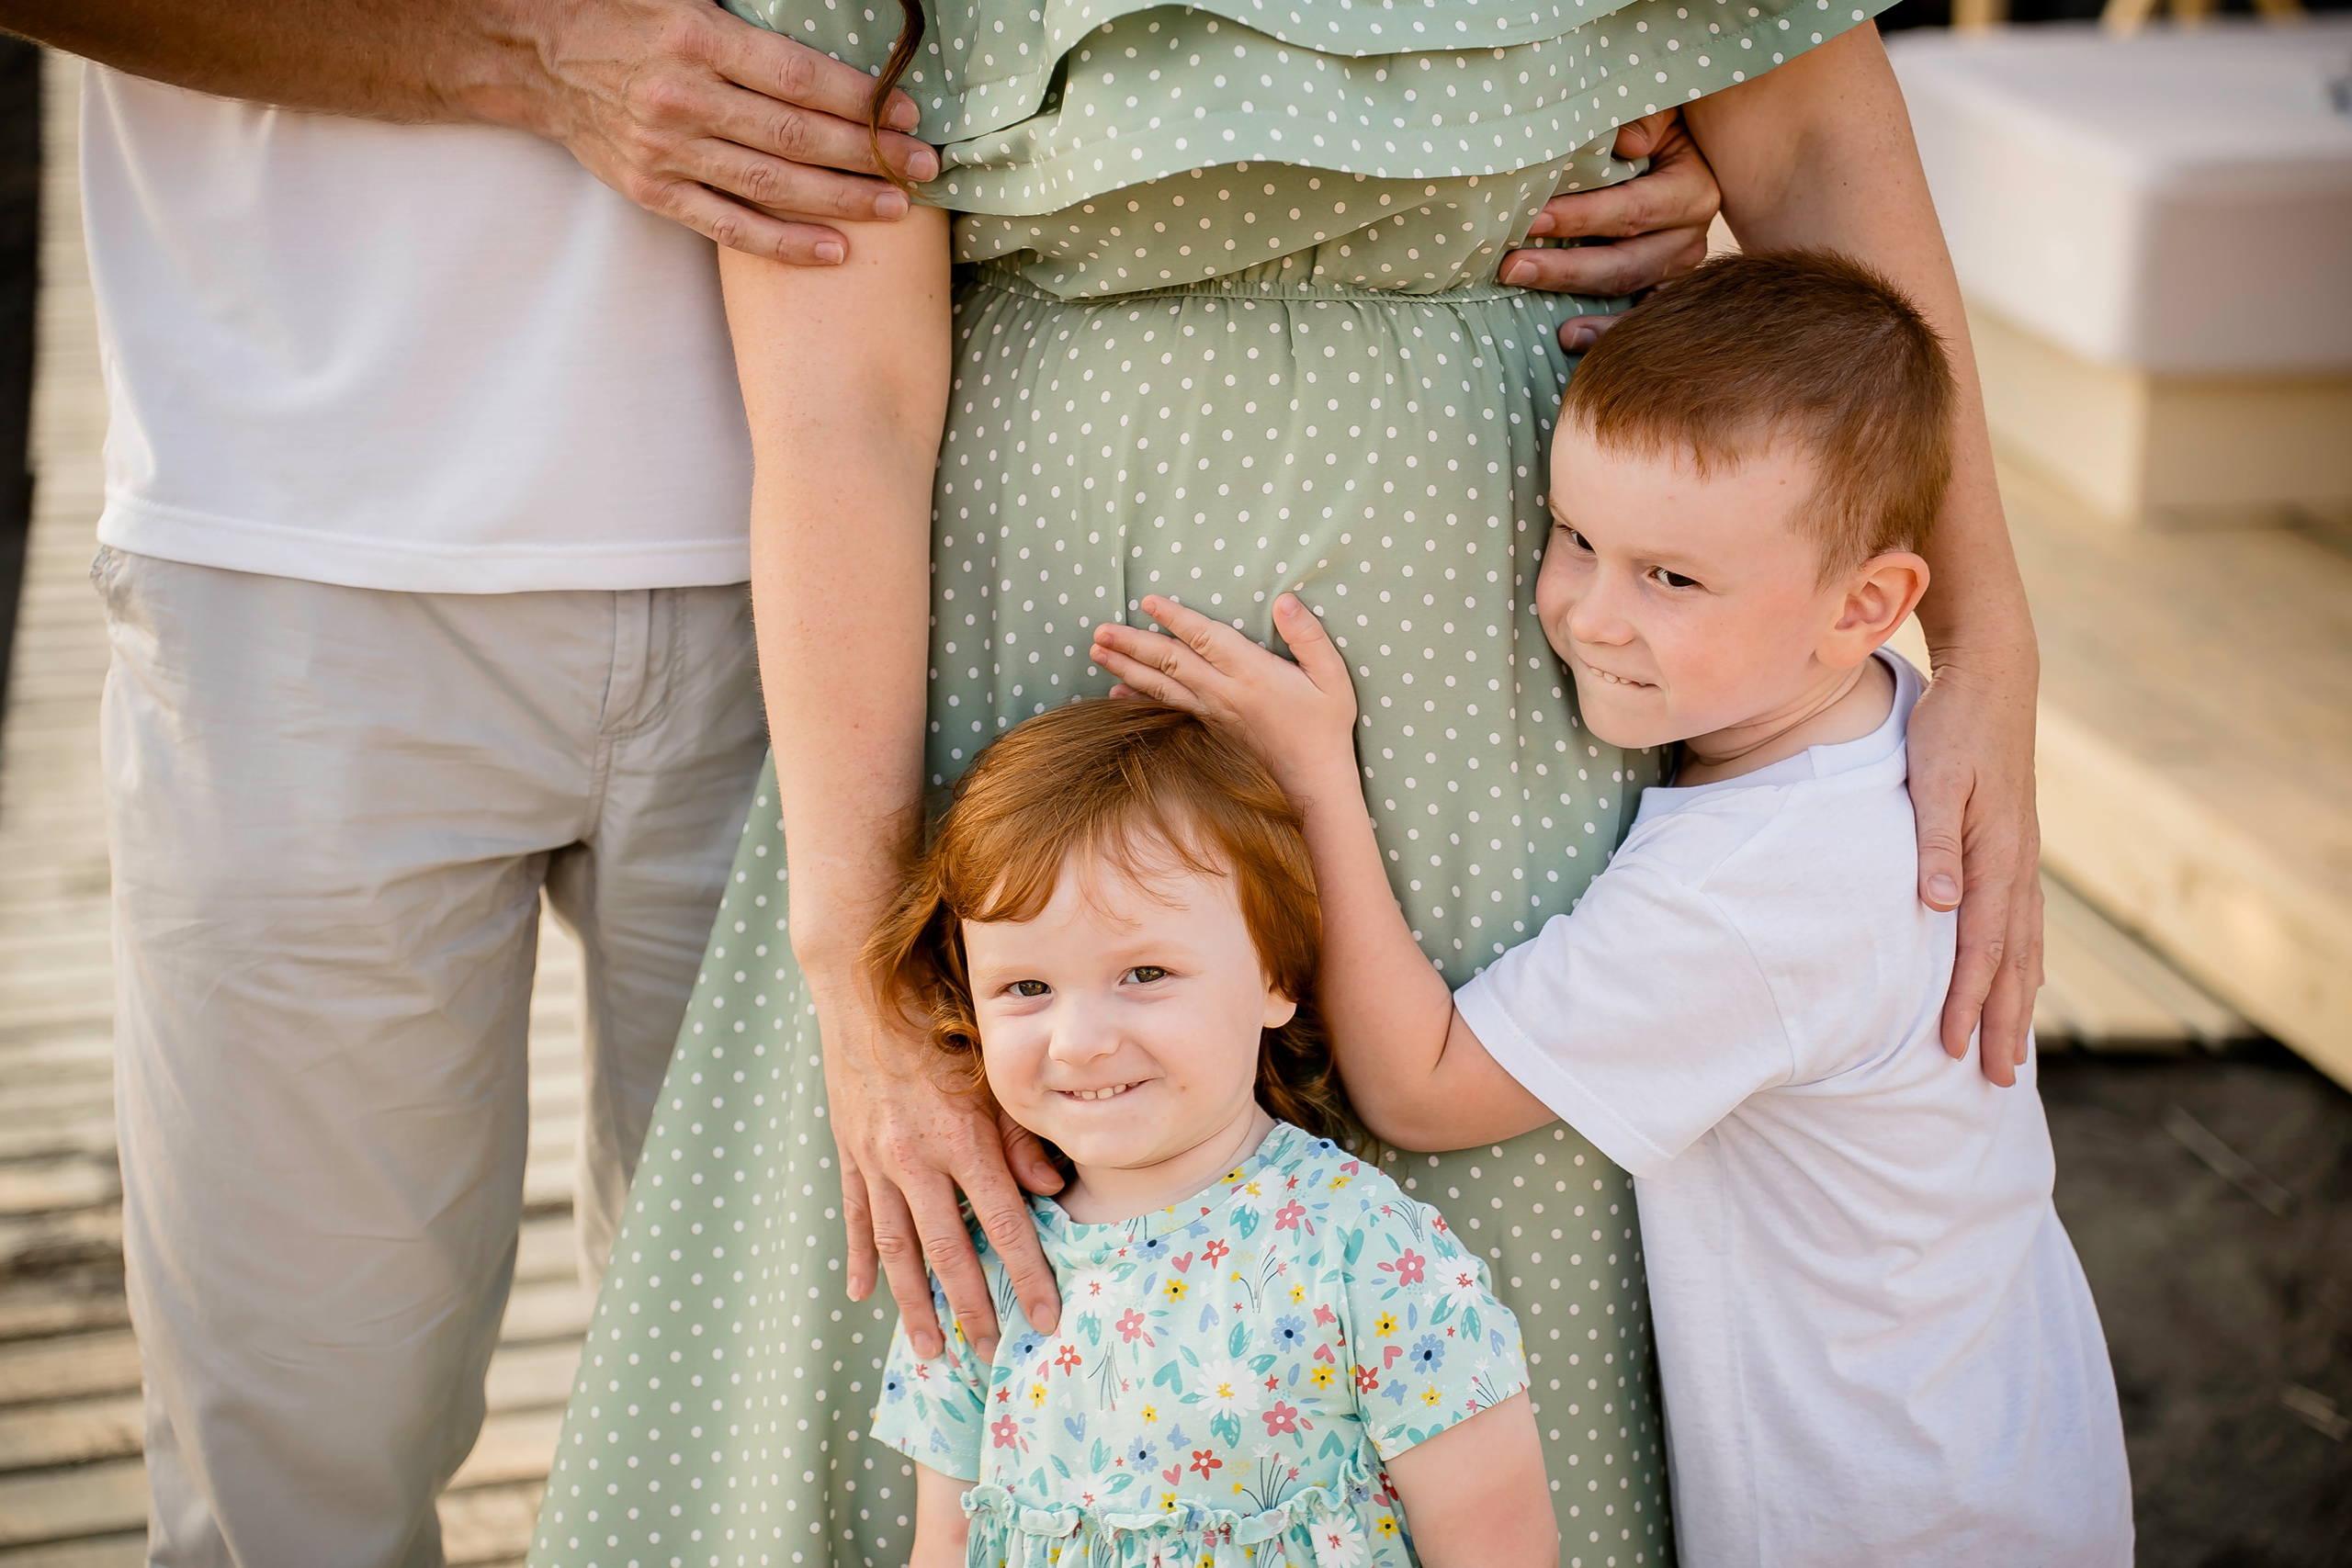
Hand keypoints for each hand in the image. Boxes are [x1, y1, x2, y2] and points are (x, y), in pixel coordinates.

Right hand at [493, 0, 941, 262]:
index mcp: (696, 35)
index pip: (797, 77)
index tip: (905, 114)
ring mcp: (665, 149)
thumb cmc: (622, 10)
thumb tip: (819, 2)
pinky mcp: (652, 189)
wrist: (534, 52)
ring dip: (841, 200)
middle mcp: (682, 96)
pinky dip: (783, 243)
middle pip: (795, 136)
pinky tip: (834, 250)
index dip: (858, 100)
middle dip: (867, 154)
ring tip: (896, 207)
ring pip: (770, 185)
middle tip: (922, 167)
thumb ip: (751, 3)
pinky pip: (727, 225)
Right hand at [809, 971, 1063, 1359]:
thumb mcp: (991, 1068)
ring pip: (898, 1249)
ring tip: (933, 1349)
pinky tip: (863, 1295)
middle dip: (975, 1309)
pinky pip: (856, 1218)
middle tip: (994, 1355)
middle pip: (949, 1252)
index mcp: (961, 1138)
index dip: (1028, 1275)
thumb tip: (1053, 1190)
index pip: (1003, 1224)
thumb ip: (1021, 1132)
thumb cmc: (940, 1017)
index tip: (1048, 1317)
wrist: (860, 986)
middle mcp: (915, 1159)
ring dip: (916, 1303)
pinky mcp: (850, 1152)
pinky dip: (860, 1260)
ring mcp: (876, 1160)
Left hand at [1088, 594, 1359, 799]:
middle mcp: (1224, 693)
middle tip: (1099, 631)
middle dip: (1132, 644)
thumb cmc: (1325, 725)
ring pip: (1161, 686)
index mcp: (1251, 674)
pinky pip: (1167, 711)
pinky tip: (1115, 696)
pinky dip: (1138, 702)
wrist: (1313, 780)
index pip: (1205, 638)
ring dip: (1126, 668)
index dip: (1176, 618)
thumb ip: (1308, 636)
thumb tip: (1285, 600)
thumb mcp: (1332, 676)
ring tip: (1096, 653)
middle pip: (1170, 662)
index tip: (1149, 602)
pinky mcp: (1209, 728)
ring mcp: (1212, 713)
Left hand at [1496, 108, 1721, 350]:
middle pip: (1626, 263)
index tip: (1532, 220)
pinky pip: (1640, 319)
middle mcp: (1692, 234)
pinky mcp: (1666, 289)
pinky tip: (1572, 341)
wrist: (1680, 150)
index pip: (1631, 210)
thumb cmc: (1656, 127)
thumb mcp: (1658, 112)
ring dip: (1586, 309)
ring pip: (1630, 293)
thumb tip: (1627, 143)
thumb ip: (1644, 120)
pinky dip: (1608, 332)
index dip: (1582, 217)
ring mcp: (1680, 267)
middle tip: (1512, 267)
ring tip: (1551, 327)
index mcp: (1692, 188)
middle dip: (1565, 268)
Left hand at [1905, 664, 2043, 1086]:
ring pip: (2024, 946)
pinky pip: (2025, 921)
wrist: (1994, 681)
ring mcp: (2022, 857)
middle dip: (2001, 1022)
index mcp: (1995, 854)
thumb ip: (1935, 843)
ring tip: (2012, 1052)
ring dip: (2018, 1001)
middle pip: (2012, 960)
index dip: (1966, 999)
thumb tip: (1940, 906)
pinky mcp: (2016, 846)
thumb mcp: (1932, 779)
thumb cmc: (1950, 727)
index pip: (1980, 945)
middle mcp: (2017, 864)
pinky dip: (2025, 961)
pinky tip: (2024, 982)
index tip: (1950, 1047)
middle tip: (1993, 1080)